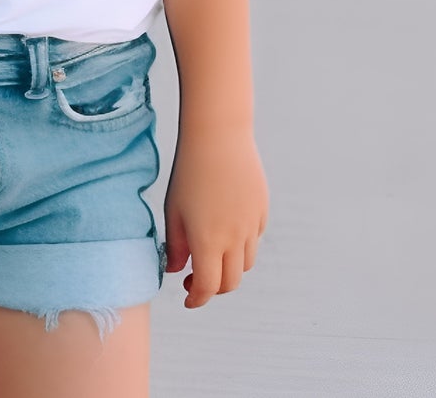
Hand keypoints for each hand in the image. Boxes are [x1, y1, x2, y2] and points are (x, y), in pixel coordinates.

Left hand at [162, 127, 267, 308]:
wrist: (218, 136)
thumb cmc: (188, 171)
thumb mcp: (173, 209)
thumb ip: (175, 246)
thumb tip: (176, 271)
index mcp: (208, 241)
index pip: (207, 287)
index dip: (196, 299)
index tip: (187, 299)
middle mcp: (234, 238)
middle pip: (230, 282)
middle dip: (213, 288)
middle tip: (195, 278)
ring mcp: (252, 225)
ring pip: (246, 264)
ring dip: (229, 268)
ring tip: (211, 252)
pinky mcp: (262, 210)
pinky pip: (254, 239)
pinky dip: (241, 245)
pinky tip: (226, 228)